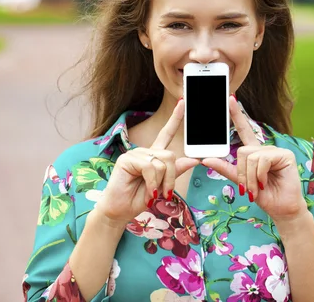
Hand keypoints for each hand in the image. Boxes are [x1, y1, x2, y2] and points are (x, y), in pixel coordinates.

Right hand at [98, 99, 199, 223]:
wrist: (120, 211)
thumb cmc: (138, 199)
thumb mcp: (162, 186)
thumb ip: (175, 172)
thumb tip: (194, 160)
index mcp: (154, 155)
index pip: (166, 133)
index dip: (175, 118)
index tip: (183, 102)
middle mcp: (145, 151)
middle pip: (170, 155)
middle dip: (171, 177)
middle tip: (165, 193)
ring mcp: (135, 154)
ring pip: (162, 162)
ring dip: (161, 182)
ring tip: (152, 193)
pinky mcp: (127, 159)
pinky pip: (150, 167)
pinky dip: (152, 183)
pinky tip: (148, 191)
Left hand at [202, 96, 307, 222]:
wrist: (281, 209)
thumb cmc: (264, 196)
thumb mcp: (241, 182)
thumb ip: (225, 169)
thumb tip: (205, 159)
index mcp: (255, 152)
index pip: (245, 129)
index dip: (237, 114)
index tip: (230, 98)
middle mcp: (264, 149)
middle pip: (242, 151)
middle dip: (242, 173)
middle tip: (249, 188)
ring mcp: (275, 150)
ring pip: (250, 156)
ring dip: (251, 177)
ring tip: (258, 188)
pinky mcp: (284, 155)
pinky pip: (262, 160)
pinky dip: (260, 175)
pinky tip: (266, 183)